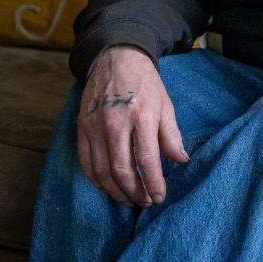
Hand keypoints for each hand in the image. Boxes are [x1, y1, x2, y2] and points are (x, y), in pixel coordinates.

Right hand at [76, 45, 188, 206]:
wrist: (116, 59)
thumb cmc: (145, 84)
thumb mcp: (165, 105)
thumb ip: (172, 135)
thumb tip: (182, 160)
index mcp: (141, 116)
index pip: (146, 158)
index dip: (153, 182)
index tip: (159, 196)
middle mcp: (115, 123)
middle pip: (121, 169)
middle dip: (134, 192)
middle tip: (145, 202)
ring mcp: (94, 127)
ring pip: (101, 171)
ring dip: (116, 191)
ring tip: (129, 199)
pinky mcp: (81, 128)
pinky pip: (86, 163)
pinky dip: (96, 181)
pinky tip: (108, 188)